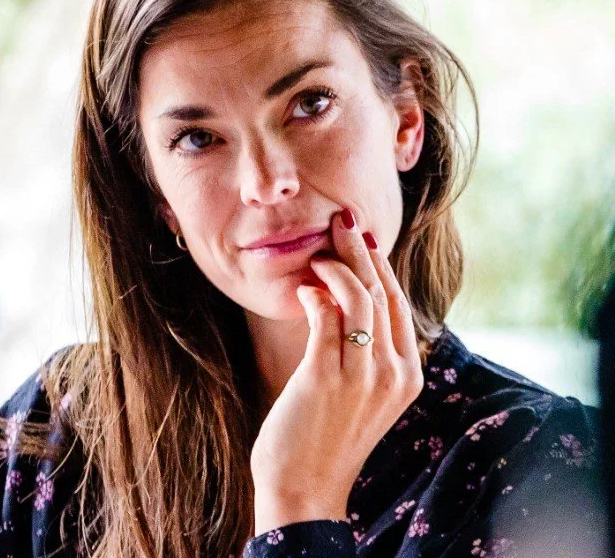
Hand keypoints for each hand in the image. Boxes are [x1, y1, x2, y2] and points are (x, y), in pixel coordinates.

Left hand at [249, 208, 423, 530]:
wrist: (305, 489)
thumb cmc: (326, 435)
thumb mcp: (359, 388)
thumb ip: (359, 343)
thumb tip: (340, 289)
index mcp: (406, 374)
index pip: (397, 302)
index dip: (379, 264)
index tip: (362, 237)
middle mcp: (393, 372)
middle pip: (381, 292)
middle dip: (360, 250)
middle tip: (341, 221)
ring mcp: (362, 376)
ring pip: (358, 297)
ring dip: (336, 265)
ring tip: (317, 253)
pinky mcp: (326, 377)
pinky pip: (326, 316)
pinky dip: (316, 292)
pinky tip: (304, 286)